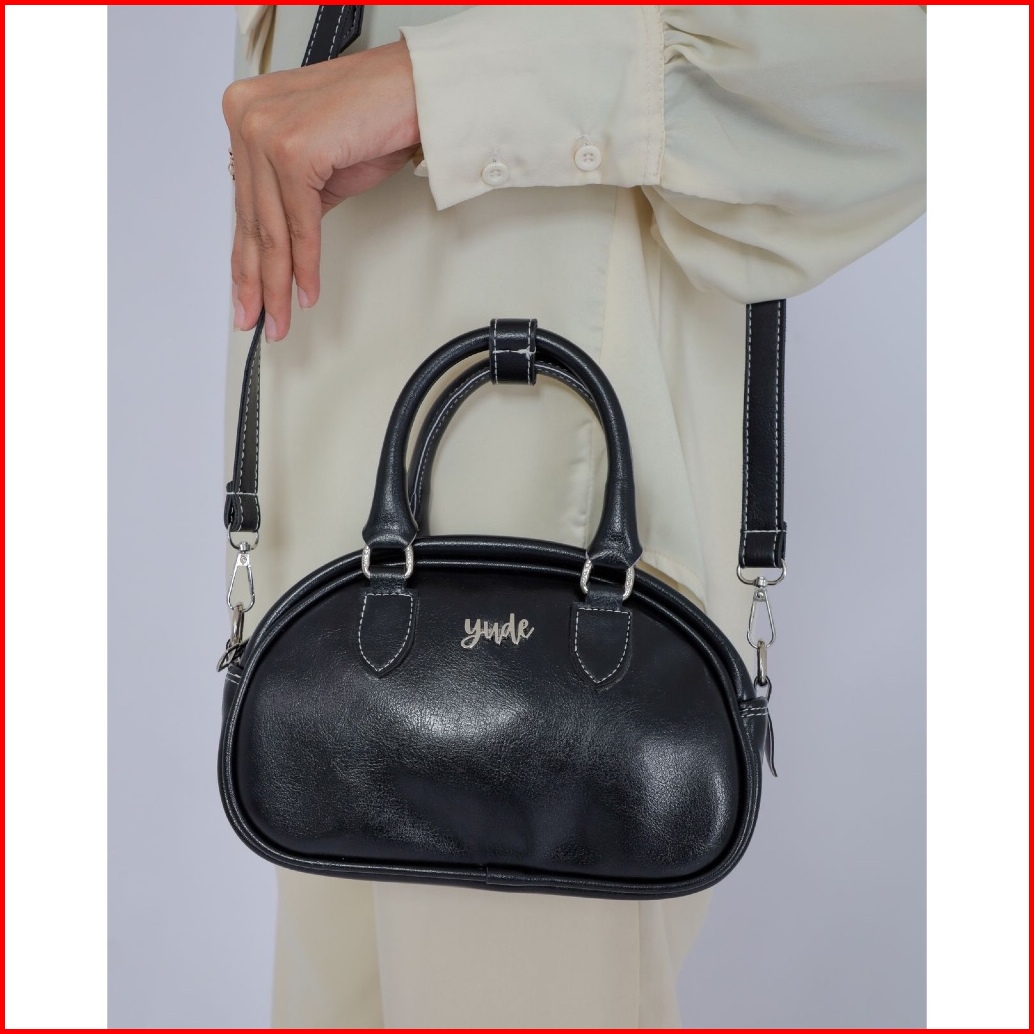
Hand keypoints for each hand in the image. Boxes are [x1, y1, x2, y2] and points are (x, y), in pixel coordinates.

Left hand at [222, 40, 419, 340]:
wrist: (416, 92)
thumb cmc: (378, 115)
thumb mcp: (324, 164)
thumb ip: (295, 199)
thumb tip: (284, 246)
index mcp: (246, 112)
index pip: (244, 203)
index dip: (246, 255)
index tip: (247, 290)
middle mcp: (247, 117)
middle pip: (252, 219)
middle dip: (256, 279)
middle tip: (256, 316)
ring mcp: (265, 131)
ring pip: (271, 229)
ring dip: (277, 283)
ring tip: (279, 316)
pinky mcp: (292, 150)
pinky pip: (299, 226)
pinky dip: (305, 265)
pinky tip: (305, 290)